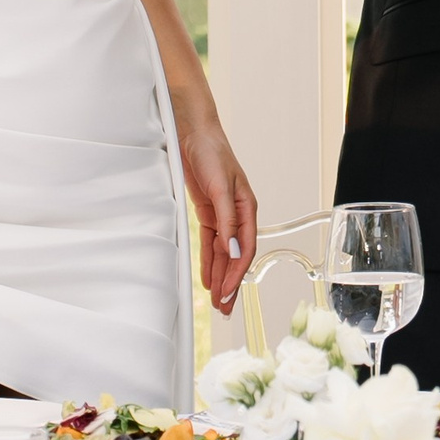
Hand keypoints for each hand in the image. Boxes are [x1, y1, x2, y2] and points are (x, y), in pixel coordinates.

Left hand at [177, 108, 258, 314]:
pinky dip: (209, 261)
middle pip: (235, 255)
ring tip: (217, 299)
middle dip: (230, 282)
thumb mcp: (221, 187)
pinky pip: (210, 243)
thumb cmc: (212, 152)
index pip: (244, 248)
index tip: (228, 292)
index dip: (237, 273)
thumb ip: (227, 219)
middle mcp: (237, 214)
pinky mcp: (208, 212)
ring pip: (222, 253)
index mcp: (247, 207)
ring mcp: (222, 214)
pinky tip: (207, 277)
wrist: (193, 132)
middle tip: (224, 307)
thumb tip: (232, 249)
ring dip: (220, 275)